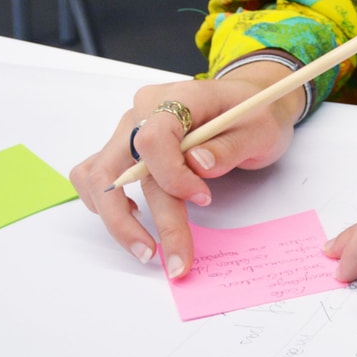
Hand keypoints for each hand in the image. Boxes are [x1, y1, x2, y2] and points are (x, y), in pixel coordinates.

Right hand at [68, 61, 307, 276]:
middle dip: (136, 221)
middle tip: (172, 258)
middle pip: (118, 167)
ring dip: (116, 219)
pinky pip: (95, 174)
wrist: (246, 101)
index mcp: (178, 98)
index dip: (172, 175)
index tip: (203, 199)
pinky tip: (136, 217)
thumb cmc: (254, 113)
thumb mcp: (261, 129)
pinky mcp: (125, 146)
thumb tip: (197, 164)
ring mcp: (129, 127)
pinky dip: (105, 202)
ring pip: (99, 176)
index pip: (153, 138)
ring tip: (147, 249)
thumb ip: (229, 147)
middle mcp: (143, 110)